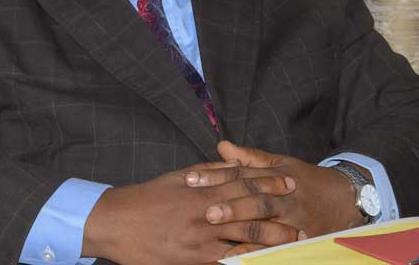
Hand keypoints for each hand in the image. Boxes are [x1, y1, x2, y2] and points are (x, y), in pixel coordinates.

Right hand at [82, 160, 302, 263]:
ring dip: (271, 242)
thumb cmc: (148, 197)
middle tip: (300, 217)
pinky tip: (261, 261)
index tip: (288, 183)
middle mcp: (206, 215)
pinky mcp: (194, 260)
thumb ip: (208, 172)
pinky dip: (246, 260)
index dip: (269, 183)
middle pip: (251, 213)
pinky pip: (227, 260)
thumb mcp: (178, 177)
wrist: (118, 222)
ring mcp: (202, 239)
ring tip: (291, 243)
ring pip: (244, 240)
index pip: (244, 184)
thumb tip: (232, 163)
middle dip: (278, 215)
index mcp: (203, 191)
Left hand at [185, 141, 365, 252]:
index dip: (216, 176)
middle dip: (232, 208)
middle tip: (207, 212)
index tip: (191, 179)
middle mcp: (286, 198)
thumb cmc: (306, 179)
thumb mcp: (280, 163)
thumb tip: (222, 145)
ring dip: (244, 235)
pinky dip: (260, 255)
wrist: (346, 198)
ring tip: (221, 241)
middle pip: (257, 202)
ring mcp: (295, 221)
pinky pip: (279, 250)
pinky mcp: (302, 240)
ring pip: (268, 228)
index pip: (242, 174)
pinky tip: (239, 259)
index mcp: (276, 175)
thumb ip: (250, 158)